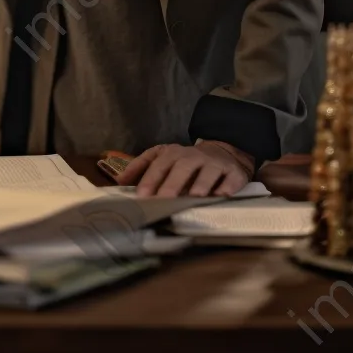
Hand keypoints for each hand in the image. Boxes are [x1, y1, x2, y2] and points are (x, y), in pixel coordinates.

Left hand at [115, 141, 253, 196]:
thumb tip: (119, 181)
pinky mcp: (233, 173)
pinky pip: (230, 180)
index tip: (142, 196)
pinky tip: (221, 196)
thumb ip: (141, 168)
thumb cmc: (186, 161)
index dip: (150, 180)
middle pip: (182, 168)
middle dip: (173, 184)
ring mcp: (214, 163)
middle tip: (164, 200)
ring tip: (194, 198)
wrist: (222, 152)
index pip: (159, 165)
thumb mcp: (162, 158)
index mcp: (172, 153)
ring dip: (200, 185)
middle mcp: (193, 156)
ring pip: (207, 173)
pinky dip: (226, 188)